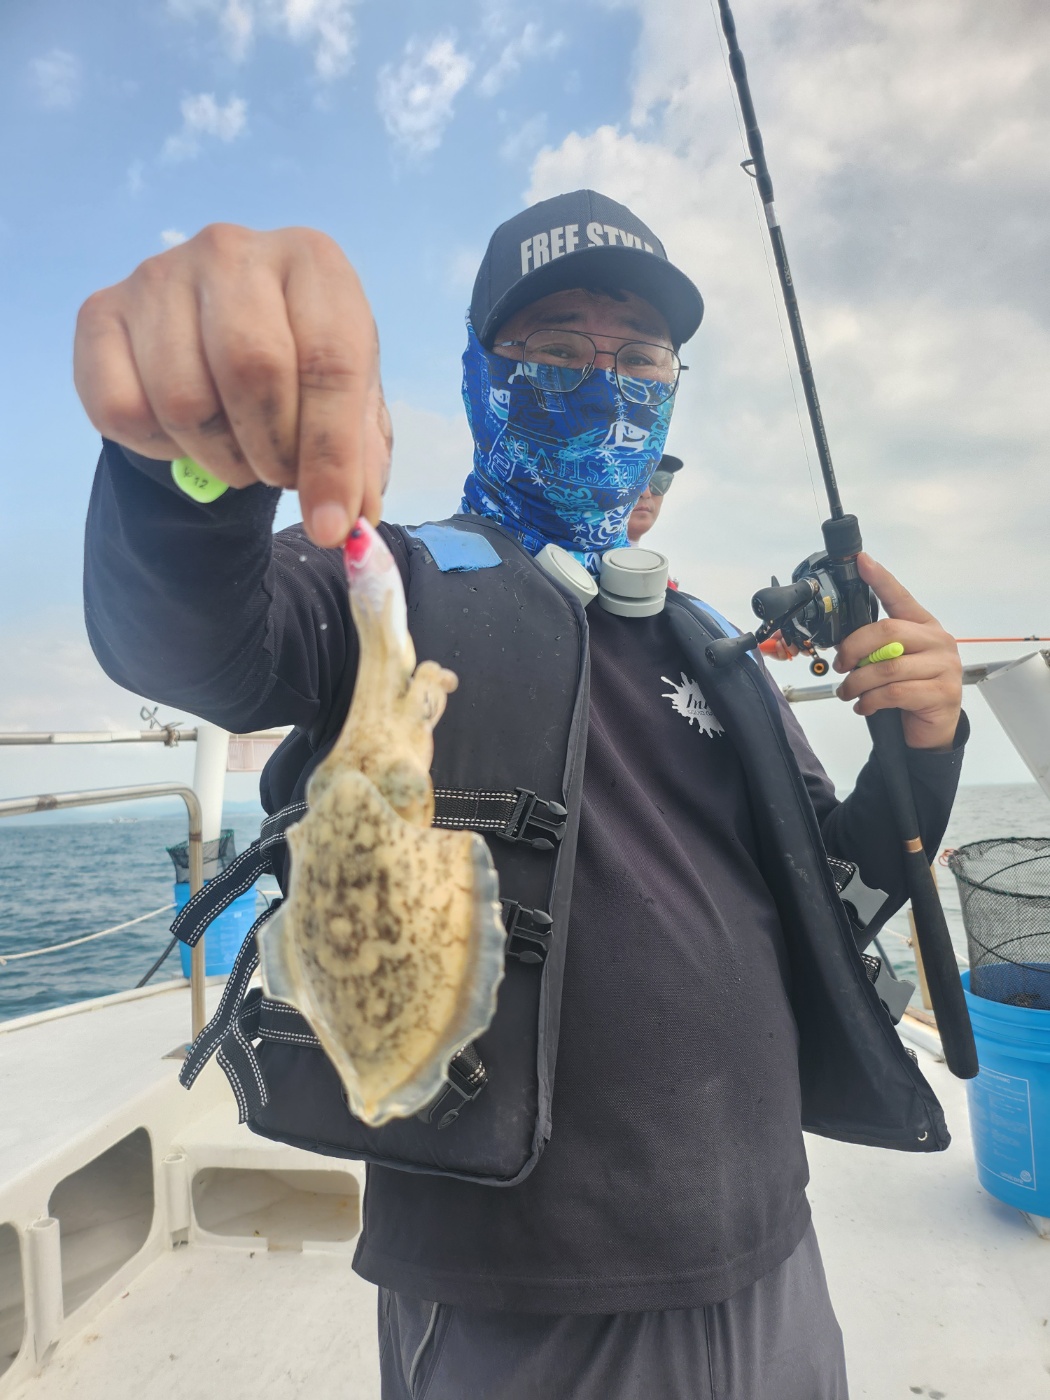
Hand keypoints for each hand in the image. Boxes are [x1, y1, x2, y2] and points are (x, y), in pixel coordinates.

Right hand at [74, 224, 391, 546]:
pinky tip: (186, 437)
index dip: (332, 455)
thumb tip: (347, 519)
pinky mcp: (100, 313)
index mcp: (312, 262)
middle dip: (273, 453)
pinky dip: (159, 449)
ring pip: (184, 401)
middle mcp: (231, 252)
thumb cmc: (301, 368)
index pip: (331, 362)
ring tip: (241, 453)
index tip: (331, 524)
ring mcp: (158, 276)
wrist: (223, 338)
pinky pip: (121, 410)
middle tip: (281, 475)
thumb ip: (359, 458)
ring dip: (220, 458)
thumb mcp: (350, 405)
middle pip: (253, 372)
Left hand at [832, 554, 961, 750]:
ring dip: (857, 682)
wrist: (931, 728)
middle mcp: (939, 640)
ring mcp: (945, 666)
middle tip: (841, 665)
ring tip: (847, 692)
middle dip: (854, 649)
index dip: (880, 579)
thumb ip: (876, 647)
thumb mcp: (893, 661)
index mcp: (924, 626)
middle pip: (887, 631)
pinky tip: (863, 706)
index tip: (862, 560)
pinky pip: (895, 692)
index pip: (900, 597)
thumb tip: (842, 642)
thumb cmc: (909, 690)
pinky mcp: (943, 693)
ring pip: (887, 667)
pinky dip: (870, 700)